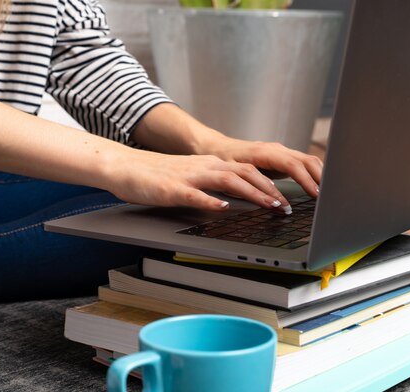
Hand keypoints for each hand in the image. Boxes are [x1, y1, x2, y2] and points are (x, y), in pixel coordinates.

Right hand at [105, 150, 284, 211]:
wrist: (124, 166)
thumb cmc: (156, 176)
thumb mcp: (190, 178)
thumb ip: (211, 186)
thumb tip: (232, 200)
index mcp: (209, 164)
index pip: (246, 170)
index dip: (268, 184)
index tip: (283, 200)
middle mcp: (203, 167)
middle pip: (244, 173)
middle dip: (268, 190)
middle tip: (285, 207)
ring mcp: (188, 177)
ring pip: (227, 180)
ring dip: (251, 193)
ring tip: (268, 206)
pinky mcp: (172, 188)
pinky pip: (195, 194)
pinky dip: (211, 201)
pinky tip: (223, 209)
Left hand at [206, 136, 322, 204]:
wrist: (219, 148)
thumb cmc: (225, 162)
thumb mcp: (233, 176)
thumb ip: (251, 186)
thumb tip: (271, 199)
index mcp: (265, 152)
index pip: (293, 165)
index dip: (306, 180)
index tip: (316, 194)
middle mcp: (276, 149)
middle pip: (307, 161)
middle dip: (320, 178)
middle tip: (329, 198)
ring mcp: (282, 152)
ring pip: (309, 161)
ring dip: (320, 176)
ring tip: (329, 194)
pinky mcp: (283, 157)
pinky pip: (304, 163)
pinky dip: (314, 174)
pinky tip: (319, 187)